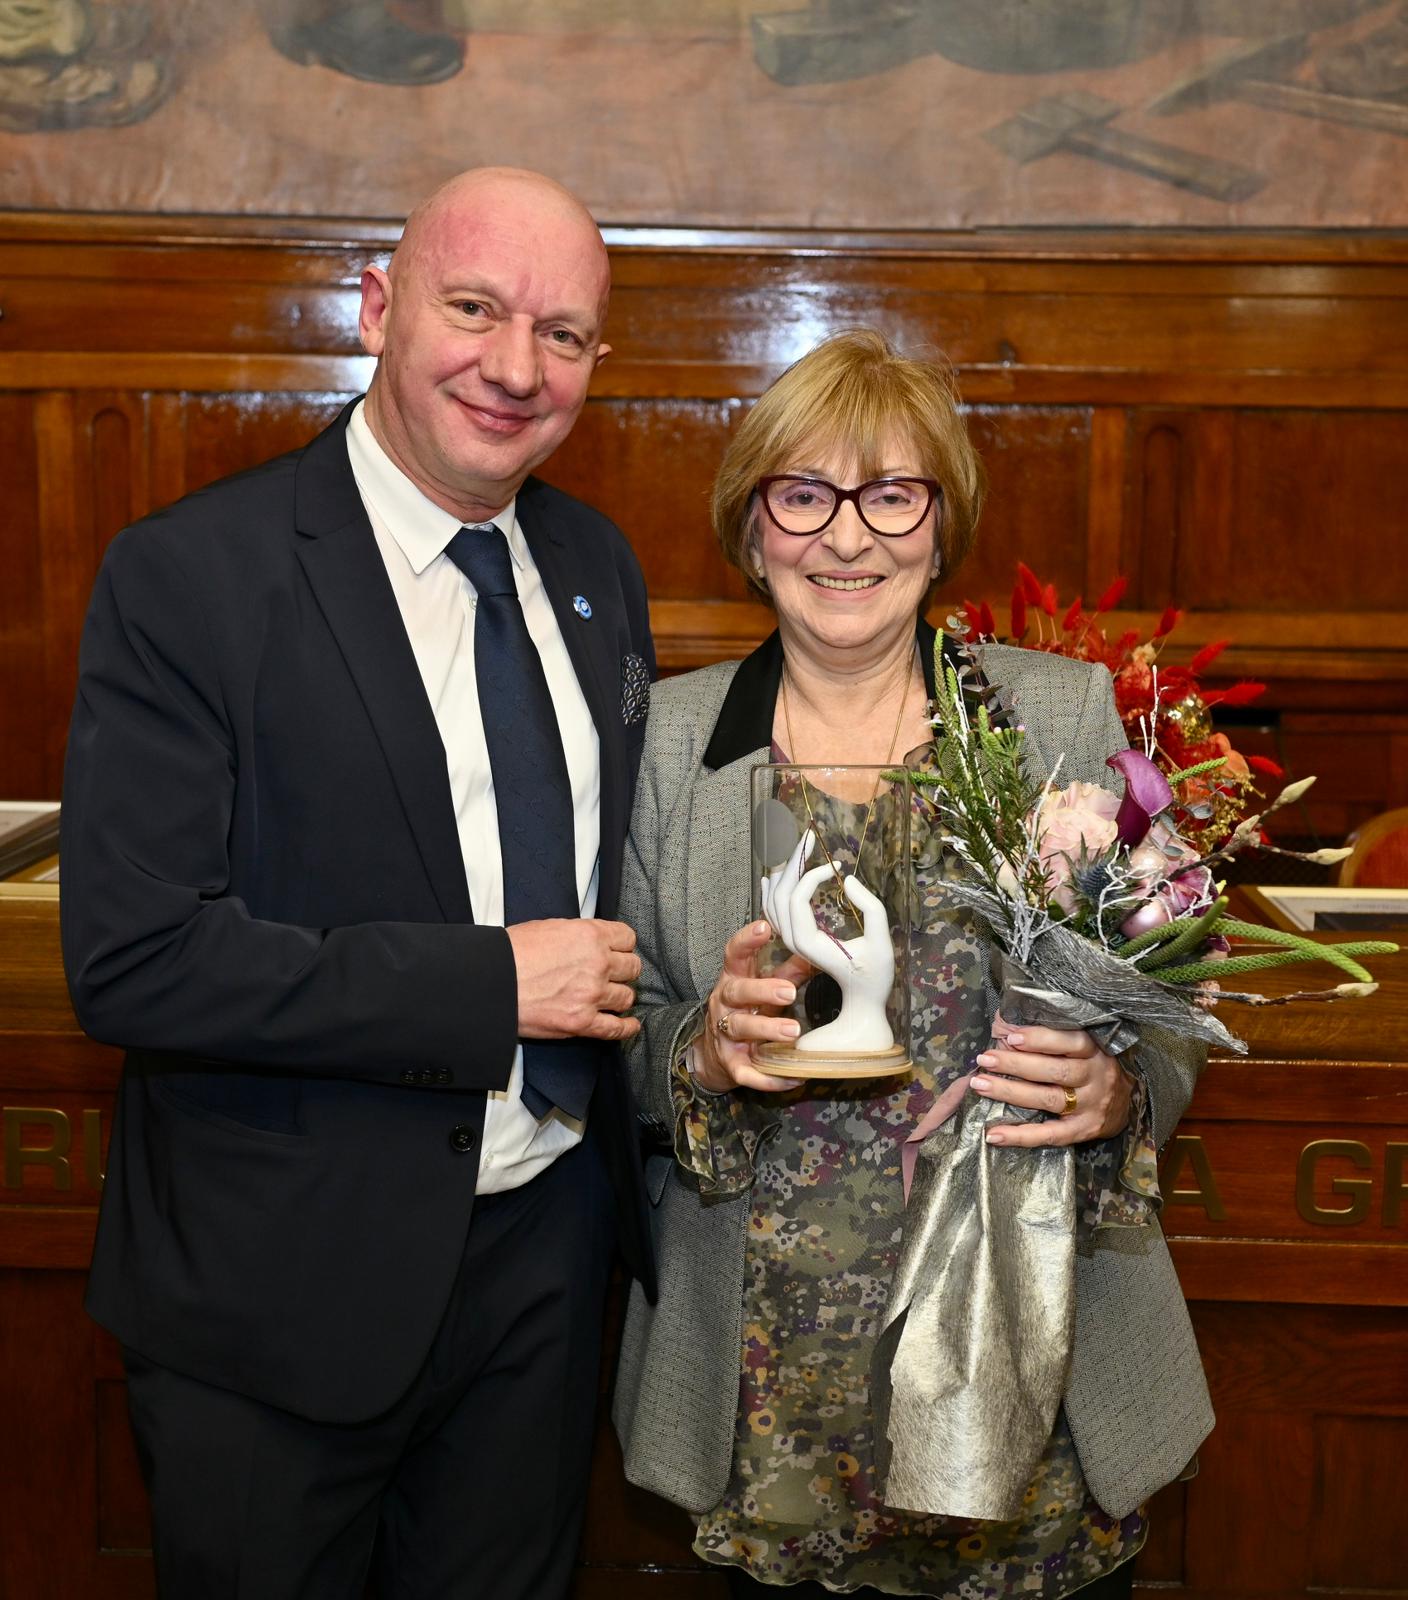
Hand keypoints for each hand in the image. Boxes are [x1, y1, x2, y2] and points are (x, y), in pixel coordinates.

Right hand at [507, 919, 641, 1042]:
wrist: (492, 982)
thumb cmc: (512, 954)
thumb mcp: (551, 927)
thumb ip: (579, 935)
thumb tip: (590, 941)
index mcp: (590, 936)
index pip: (627, 939)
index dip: (623, 945)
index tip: (619, 951)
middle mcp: (597, 964)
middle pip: (632, 968)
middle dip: (623, 970)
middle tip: (614, 974)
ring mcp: (592, 995)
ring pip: (627, 996)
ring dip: (620, 996)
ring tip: (612, 997)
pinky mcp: (582, 1022)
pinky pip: (617, 1029)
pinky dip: (627, 1028)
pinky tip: (629, 1025)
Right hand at [692, 920, 808, 1094]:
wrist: (713, 1055)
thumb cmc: (746, 1011)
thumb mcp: (761, 989)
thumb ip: (787, 973)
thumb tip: (818, 953)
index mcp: (733, 979)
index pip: (734, 954)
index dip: (747, 940)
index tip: (764, 927)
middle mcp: (725, 1004)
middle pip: (738, 991)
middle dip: (762, 990)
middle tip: (789, 991)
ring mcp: (724, 1034)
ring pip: (741, 1028)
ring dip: (767, 1029)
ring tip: (793, 1032)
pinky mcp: (731, 1064)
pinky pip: (747, 1072)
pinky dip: (768, 1077)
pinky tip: (793, 1077)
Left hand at [972, 1011, 1133, 1146]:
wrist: (1126, 1103)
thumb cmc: (1091, 1066)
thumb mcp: (1084, 1046)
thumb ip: (1053, 1036)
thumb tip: (1004, 1022)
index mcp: (1095, 1050)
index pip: (1071, 1041)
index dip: (1040, 1039)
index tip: (1010, 1036)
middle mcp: (1095, 1076)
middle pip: (1054, 1070)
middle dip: (1015, 1064)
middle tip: (984, 1059)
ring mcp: (1090, 1106)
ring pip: (1048, 1098)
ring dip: (1010, 1092)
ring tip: (980, 1085)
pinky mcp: (1083, 1131)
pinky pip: (1050, 1135)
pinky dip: (1020, 1136)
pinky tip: (994, 1135)